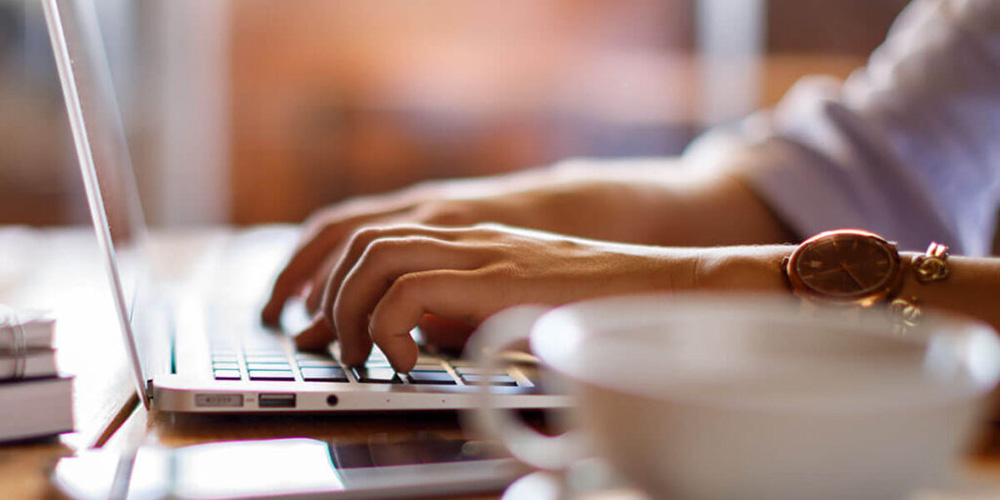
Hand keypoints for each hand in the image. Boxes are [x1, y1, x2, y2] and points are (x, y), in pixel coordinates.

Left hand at [261, 170, 634, 323]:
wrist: (648, 284)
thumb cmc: (586, 301)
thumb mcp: (507, 303)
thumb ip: (459, 311)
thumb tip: (415, 340)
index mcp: (460, 239)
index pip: (371, 234)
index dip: (327, 274)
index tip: (313, 320)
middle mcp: (461, 236)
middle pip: (359, 238)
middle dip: (322, 291)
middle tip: (323, 342)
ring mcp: (477, 252)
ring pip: (375, 255)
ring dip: (349, 308)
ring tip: (358, 354)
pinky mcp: (493, 279)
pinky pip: (411, 291)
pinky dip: (389, 327)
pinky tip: (405, 360)